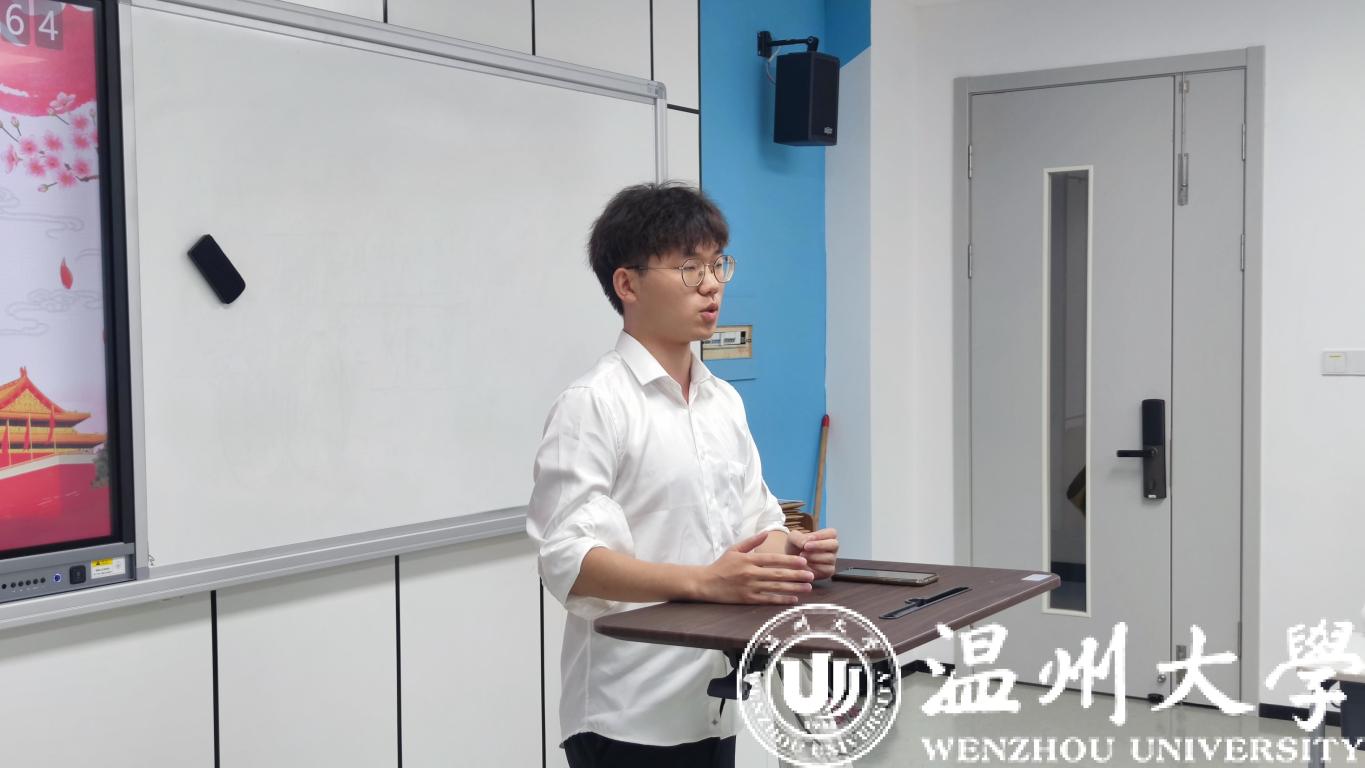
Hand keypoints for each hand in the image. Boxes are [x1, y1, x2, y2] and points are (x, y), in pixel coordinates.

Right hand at [694, 531, 813, 604]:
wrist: (705, 583)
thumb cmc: (721, 565)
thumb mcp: (734, 549)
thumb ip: (751, 542)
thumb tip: (766, 533)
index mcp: (749, 559)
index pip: (773, 559)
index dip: (789, 561)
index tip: (803, 561)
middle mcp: (751, 573)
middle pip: (778, 573)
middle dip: (796, 575)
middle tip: (811, 575)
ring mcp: (749, 587)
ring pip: (775, 587)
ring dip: (793, 587)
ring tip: (807, 588)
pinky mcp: (747, 599)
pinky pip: (767, 599)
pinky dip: (781, 599)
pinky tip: (793, 599)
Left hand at [786, 528, 838, 579]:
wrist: (790, 562)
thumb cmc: (794, 547)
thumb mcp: (793, 538)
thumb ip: (799, 537)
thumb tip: (806, 543)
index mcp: (826, 537)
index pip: (832, 533)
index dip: (821, 535)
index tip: (809, 538)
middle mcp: (831, 548)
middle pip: (835, 544)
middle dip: (820, 545)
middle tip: (806, 547)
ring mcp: (831, 560)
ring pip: (830, 558)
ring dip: (814, 556)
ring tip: (802, 555)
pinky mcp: (828, 571)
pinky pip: (827, 569)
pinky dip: (815, 567)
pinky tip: (805, 564)